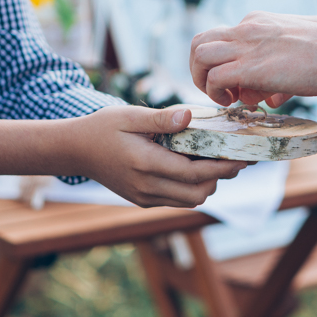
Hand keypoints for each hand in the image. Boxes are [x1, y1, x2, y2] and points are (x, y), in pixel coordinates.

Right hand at [75, 106, 246, 207]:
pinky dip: (191, 188)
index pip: (193, 173)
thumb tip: (190, 115)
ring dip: (207, 185)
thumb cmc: (103, 128)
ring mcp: (144, 197)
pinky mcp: (142, 201)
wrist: (75, 151)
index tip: (241, 157)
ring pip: (189, 201)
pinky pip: (176, 200)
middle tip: (234, 159)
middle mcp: (146, 186)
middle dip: (219, 178)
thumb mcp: (128, 115)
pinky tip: (195, 168)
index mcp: (144, 163)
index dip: (221, 167)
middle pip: (197, 193)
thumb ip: (160, 118)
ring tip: (217, 162)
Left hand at [190, 11, 316, 105]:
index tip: (235, 83)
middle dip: (200, 69)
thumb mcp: (296, 57)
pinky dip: (215, 92)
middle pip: (199, 41)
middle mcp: (247, 28)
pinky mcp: (251, 67)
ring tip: (223, 97)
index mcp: (256, 22)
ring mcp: (247, 45)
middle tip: (218, 90)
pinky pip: (214, 77)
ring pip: (199, 55)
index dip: (221, 63)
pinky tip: (234, 102)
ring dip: (202, 79)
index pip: (220, 37)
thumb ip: (276, 76)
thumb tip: (267, 99)